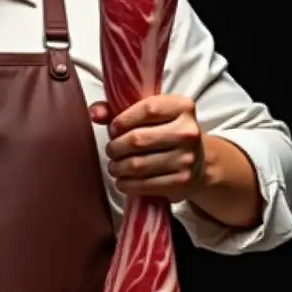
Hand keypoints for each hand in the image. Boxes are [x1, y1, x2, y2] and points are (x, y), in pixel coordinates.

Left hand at [89, 95, 206, 202]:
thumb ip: (116, 108)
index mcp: (182, 107)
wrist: (197, 160)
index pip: (148, 109)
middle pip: (138, 139)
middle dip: (116, 147)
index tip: (113, 129)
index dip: (123, 120)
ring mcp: (187, 158)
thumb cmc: (163, 131)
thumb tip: (94, 113)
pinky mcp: (183, 181)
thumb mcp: (146, 113)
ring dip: (118, 167)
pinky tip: (123, 181)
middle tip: (111, 150)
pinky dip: (128, 184)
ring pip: (138, 164)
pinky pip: (146, 185)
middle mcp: (188, 131)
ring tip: (114, 166)